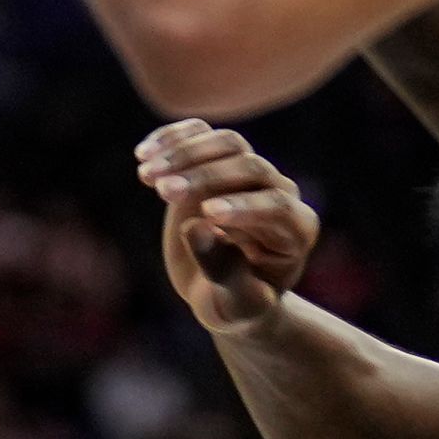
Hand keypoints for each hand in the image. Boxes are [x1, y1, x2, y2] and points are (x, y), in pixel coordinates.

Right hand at [138, 121, 315, 333]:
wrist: (222, 292)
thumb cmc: (235, 304)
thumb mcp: (233, 304)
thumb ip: (222, 271)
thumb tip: (196, 227)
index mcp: (295, 231)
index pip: (277, 206)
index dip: (244, 206)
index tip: (207, 214)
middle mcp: (279, 194)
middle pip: (251, 167)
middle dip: (206, 177)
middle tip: (164, 191)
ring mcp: (250, 174)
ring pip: (227, 143)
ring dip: (184, 153)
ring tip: (146, 173)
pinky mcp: (218, 161)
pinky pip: (201, 133)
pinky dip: (172, 138)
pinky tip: (143, 155)